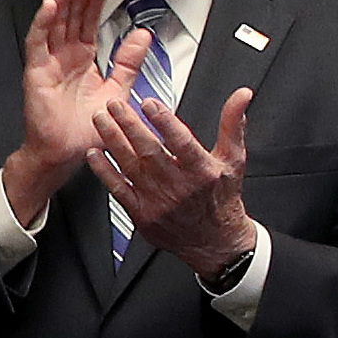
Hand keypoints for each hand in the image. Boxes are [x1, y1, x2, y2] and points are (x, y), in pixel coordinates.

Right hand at [5, 0, 117, 221]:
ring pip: (55, 23)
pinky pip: (38, 42)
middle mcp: (65, 56)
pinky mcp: (36, 72)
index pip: (89, 21)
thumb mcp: (118, 90)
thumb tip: (143, 35)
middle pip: (72, 16)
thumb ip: (129, 62)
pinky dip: (42, 22)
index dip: (95, 2)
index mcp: (83, 58)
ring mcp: (49, 62)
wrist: (67, 154)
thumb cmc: (86, 129)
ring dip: (62, 0)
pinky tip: (50, 5)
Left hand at [92, 76, 256, 277]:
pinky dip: (105, 171)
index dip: (165, 122)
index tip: (149, 103)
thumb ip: (232, 124)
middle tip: (114, 104)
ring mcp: (158, 202)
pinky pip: (119, 190)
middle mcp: (179, 187)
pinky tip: (95, 154)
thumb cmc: (223, 197)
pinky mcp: (142, 215)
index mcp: (202, 171)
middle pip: (150, 152)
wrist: (215, 242)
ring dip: (113, 141)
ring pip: (131, 167)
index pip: (181, 142)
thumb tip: (242, 95)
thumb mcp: (234, 159)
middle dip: (129, 125)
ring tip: (100, 120)